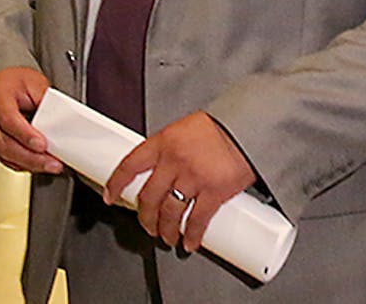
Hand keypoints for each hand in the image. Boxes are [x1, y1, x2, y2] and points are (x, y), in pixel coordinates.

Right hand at [0, 66, 62, 173]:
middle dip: (30, 157)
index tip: (43, 145)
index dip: (26, 135)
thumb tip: (60, 122)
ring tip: (49, 165)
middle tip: (51, 162)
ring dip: (27, 164)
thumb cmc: (16, 82)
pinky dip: (20, 164)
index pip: (9, 121)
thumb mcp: (35, 83)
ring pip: (2, 155)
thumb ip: (45, 103)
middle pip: (4, 144)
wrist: (0, 83)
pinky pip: (3, 158)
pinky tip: (36, 165)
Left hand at [103, 111, 256, 252]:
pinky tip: (190, 241)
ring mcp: (194, 177)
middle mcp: (175, 161)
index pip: (130, 164)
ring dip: (165, 230)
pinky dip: (191, 235)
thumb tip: (164, 168)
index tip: (112, 196)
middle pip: (148, 197)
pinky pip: (197, 220)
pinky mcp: (214, 191)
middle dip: (145, 217)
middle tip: (147, 225)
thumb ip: (173, 147)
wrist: (253, 124)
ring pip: (169, 213)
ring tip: (168, 237)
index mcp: (165, 141)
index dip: (117, 184)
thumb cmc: (225, 124)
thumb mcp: (189, 127)